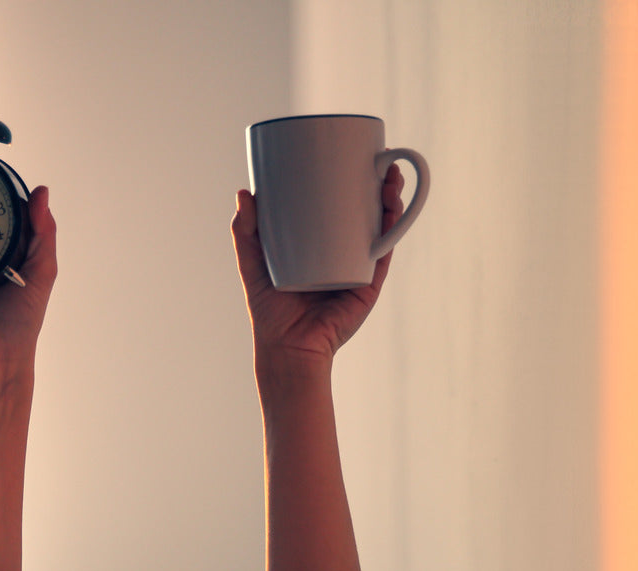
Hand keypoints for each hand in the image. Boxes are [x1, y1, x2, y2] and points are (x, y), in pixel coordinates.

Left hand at [231, 166, 404, 369]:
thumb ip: (245, 232)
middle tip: (377, 159)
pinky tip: (395, 208)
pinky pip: (384, 253)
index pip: (340, 208)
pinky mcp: (368, 284)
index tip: (353, 155)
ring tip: (389, 176)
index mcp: (323, 247)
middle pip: (367, 212)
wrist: (287, 348)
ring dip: (391, 200)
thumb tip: (242, 192)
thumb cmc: (269, 310)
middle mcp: (345, 254)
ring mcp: (359, 268)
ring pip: (381, 227)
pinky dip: (392, 230)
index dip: (351, 182)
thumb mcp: (253, 262)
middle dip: (378, 183)